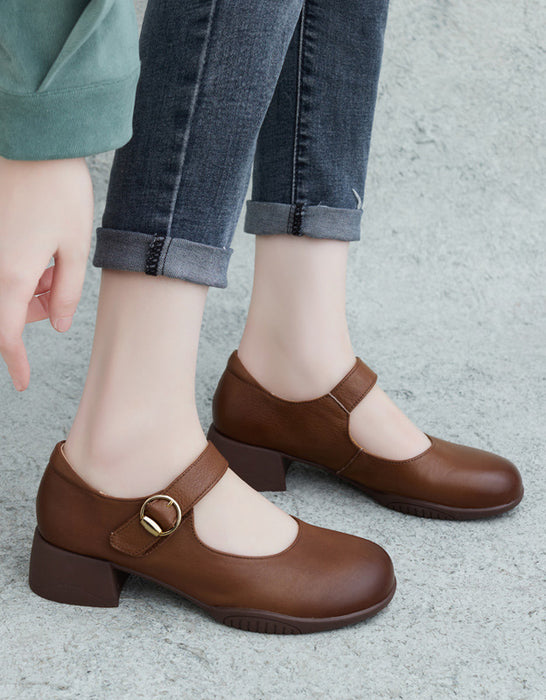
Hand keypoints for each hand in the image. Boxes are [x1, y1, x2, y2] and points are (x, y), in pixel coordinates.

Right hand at [0, 155, 93, 391]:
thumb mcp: (74, 248)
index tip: (23, 383)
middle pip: (5, 313)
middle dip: (31, 315)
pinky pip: (1, 268)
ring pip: (2, 291)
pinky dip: (20, 272)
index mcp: (11, 275)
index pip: (6, 336)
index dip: (15, 363)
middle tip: (57, 289)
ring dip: (26, 292)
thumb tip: (58, 324)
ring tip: (54, 262)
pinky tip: (41, 250)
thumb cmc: (59, 192)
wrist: (36, 141)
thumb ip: (65, 293)